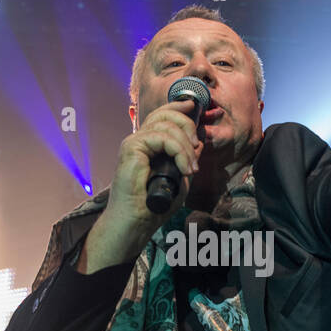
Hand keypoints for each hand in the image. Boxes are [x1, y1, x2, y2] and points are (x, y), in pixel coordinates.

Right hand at [78, 100, 199, 272]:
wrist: (135, 222)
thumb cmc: (153, 207)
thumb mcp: (179, 179)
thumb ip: (186, 160)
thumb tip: (199, 144)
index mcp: (148, 145)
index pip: (162, 116)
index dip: (179, 107)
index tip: (195, 107)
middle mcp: (140, 141)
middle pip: (164, 114)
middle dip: (186, 123)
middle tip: (197, 144)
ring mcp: (134, 143)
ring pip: (166, 125)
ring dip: (185, 146)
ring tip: (191, 168)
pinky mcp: (131, 148)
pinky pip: (161, 138)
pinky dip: (178, 151)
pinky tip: (184, 168)